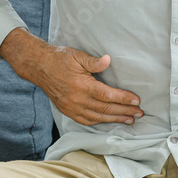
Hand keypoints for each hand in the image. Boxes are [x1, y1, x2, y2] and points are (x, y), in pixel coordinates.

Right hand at [0, 28, 142, 125]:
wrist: (38, 66)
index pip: (107, 95)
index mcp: (81, 85)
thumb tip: (108, 60)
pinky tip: (109, 120)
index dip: (124, 99)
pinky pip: (86, 121)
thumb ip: (94, 61)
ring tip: (129, 120)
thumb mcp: (77, 55)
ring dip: (115, 119)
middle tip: (139, 113)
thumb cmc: (59, 58)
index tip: (137, 101)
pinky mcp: (67, 110)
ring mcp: (71, 107)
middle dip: (124, 112)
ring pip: (97, 117)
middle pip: (105, 109)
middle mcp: (76, 100)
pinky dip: (99, 122)